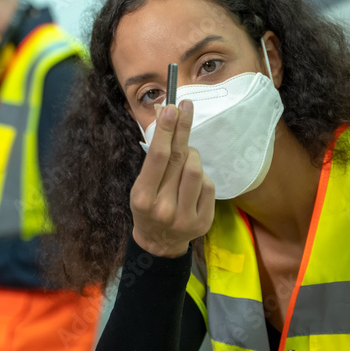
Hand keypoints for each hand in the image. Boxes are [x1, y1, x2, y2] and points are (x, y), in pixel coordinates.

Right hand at [130, 100, 214, 256]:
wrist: (159, 243)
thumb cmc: (148, 206)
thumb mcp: (141, 185)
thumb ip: (154, 156)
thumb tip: (164, 115)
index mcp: (143, 197)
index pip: (158, 157)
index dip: (167, 130)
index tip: (172, 107)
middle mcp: (164, 208)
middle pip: (179, 159)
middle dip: (183, 129)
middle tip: (186, 107)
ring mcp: (185, 217)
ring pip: (196, 171)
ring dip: (192, 155)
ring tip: (186, 155)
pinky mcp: (203, 222)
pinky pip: (208, 186)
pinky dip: (201, 177)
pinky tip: (192, 181)